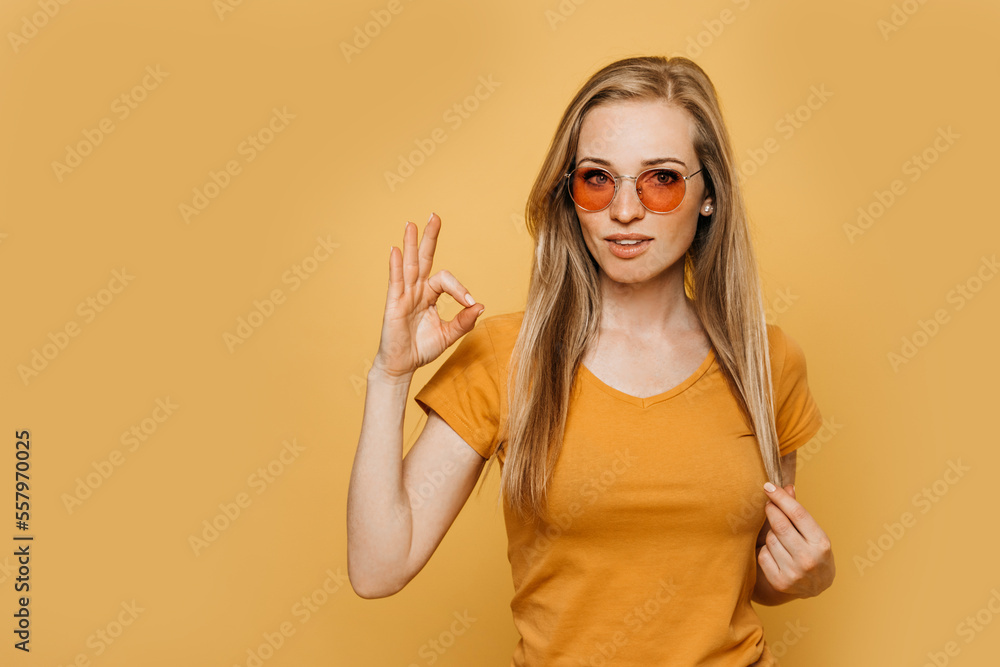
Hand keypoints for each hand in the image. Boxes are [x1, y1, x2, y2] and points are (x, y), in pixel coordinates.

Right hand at [372, 213, 484, 379]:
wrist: (402, 365)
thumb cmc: (422, 348)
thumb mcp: (449, 335)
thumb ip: (463, 321)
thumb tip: (479, 306)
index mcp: (430, 295)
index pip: (446, 280)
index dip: (460, 289)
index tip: (469, 302)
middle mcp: (417, 290)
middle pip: (424, 259)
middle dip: (430, 238)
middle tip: (435, 216)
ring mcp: (404, 295)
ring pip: (409, 265)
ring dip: (411, 244)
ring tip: (411, 224)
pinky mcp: (394, 304)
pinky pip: (396, 282)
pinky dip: (396, 266)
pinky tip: (396, 250)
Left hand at [757, 483, 835, 599]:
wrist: (816, 588)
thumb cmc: (814, 553)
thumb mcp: (814, 533)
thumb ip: (799, 512)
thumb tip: (787, 487)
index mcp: (821, 543)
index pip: (797, 513)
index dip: (781, 497)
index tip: (768, 487)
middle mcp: (809, 559)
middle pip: (781, 525)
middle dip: (771, 510)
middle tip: (768, 504)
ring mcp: (794, 572)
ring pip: (770, 539)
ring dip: (770, 534)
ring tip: (780, 538)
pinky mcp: (780, 582)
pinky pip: (763, 555)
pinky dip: (766, 550)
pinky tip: (775, 553)